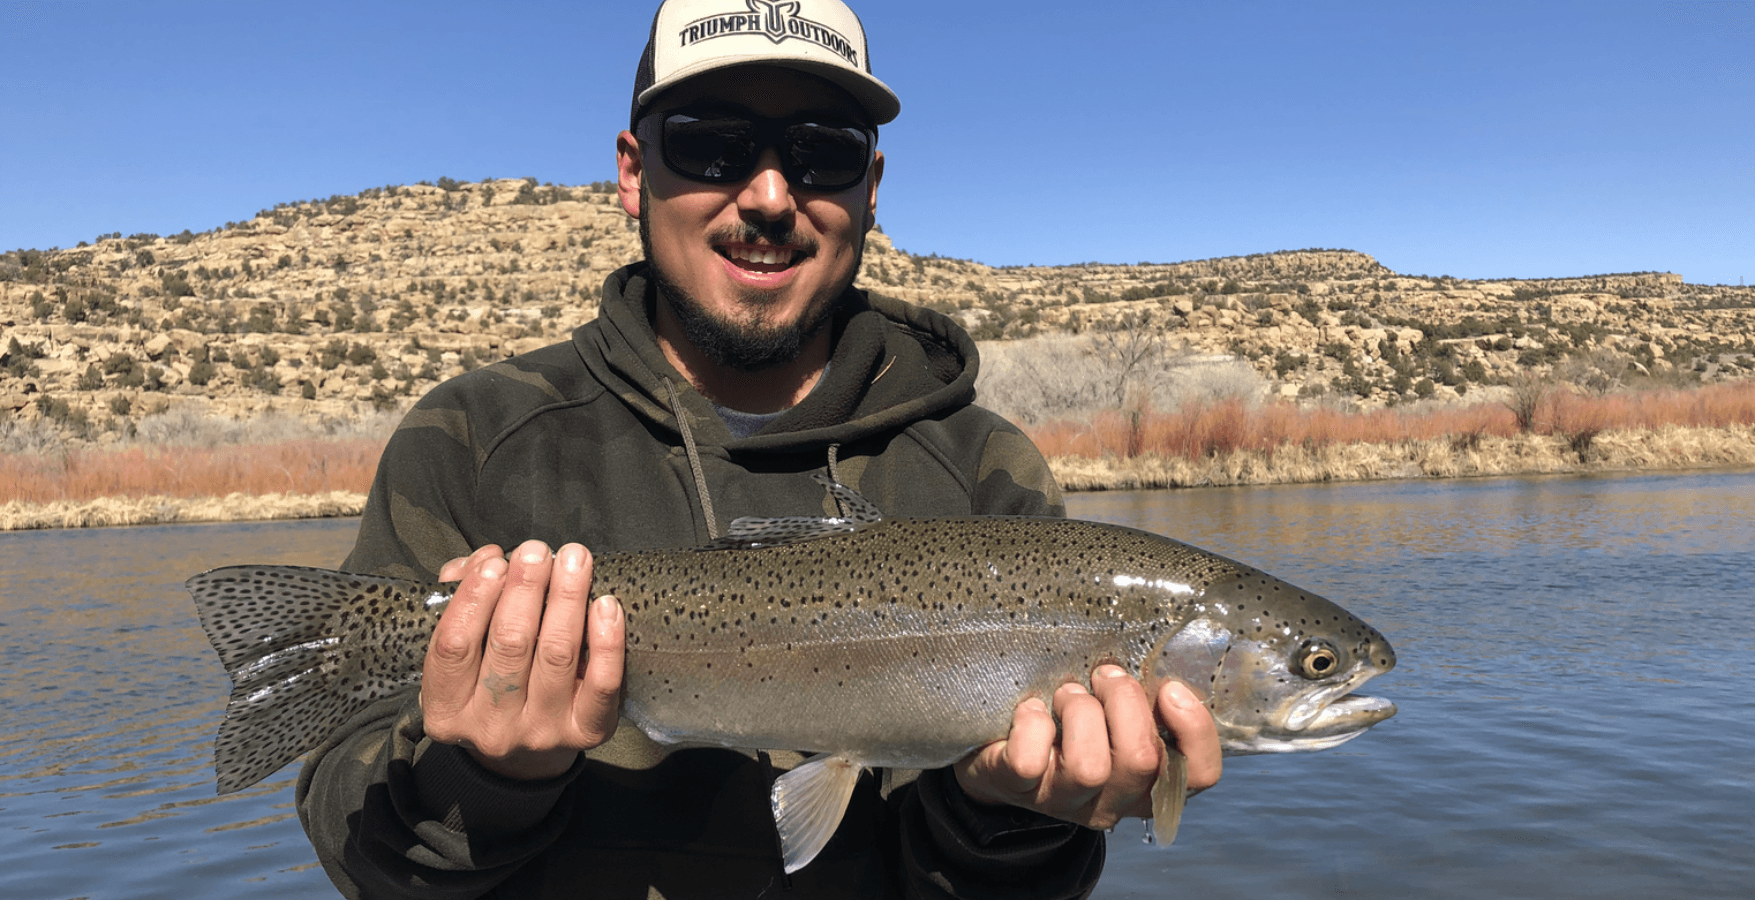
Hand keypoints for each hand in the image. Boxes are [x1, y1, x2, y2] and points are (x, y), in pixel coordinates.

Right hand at [420, 540, 624, 780]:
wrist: (528, 751)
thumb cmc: (490, 683)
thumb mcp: (463, 653)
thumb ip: (462, 601)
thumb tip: (483, 559)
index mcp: (447, 709)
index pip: (453, 646)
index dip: (474, 598)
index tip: (494, 562)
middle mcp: (491, 728)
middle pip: (510, 644)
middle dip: (525, 588)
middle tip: (537, 551)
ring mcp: (540, 733)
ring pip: (556, 654)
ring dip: (566, 598)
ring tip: (574, 560)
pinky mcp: (585, 732)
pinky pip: (601, 682)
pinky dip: (607, 640)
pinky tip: (605, 604)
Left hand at [953, 666, 1221, 829]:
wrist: (1001, 759)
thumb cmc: (1070, 725)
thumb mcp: (1116, 714)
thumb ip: (1144, 700)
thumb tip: (1163, 657)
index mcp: (1148, 781)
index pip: (1199, 775)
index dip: (1194, 729)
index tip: (1168, 688)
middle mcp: (1112, 801)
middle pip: (1140, 760)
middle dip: (1123, 701)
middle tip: (1103, 676)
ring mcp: (1064, 800)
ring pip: (1089, 767)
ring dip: (1079, 712)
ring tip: (1066, 694)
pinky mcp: (1018, 789)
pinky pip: (1030, 762)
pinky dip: (1032, 723)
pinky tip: (1031, 710)